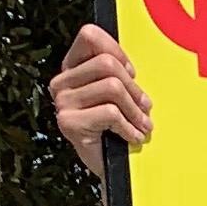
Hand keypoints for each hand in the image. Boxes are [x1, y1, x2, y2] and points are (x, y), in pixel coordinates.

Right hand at [52, 24, 150, 176]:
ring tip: (142, 125)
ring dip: (135, 111)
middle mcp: (62, 82)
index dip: (118, 51)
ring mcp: (63, 102)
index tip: (132, 74)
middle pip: (107, 64)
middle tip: (145, 108)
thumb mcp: (124, 95)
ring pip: (112, 87)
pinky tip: (133, 137)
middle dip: (134, 88)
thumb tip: (130, 66)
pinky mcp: (69, 122)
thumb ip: (121, 74)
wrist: (115, 169)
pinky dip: (129, 127)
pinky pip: (110, 113)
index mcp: (73, 68)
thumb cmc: (121, 127)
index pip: (90, 36)